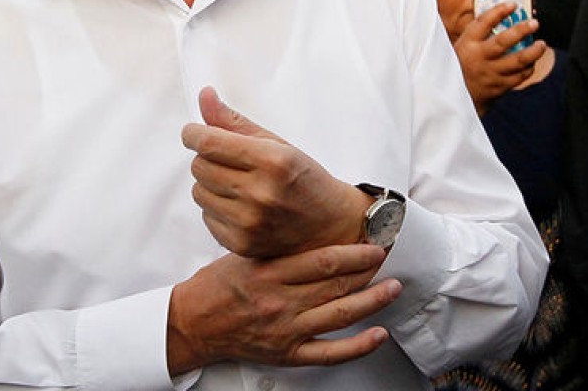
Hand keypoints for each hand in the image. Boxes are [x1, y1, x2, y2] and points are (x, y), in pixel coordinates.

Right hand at [167, 244, 398, 373]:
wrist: (194, 324)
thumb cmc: (217, 287)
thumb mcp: (244, 256)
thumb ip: (279, 250)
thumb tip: (317, 234)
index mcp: (269, 273)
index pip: (322, 261)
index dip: (354, 252)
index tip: (372, 244)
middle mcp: (280, 302)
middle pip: (336, 285)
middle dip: (368, 271)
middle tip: (389, 258)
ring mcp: (286, 330)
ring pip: (340, 315)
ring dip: (372, 301)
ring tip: (392, 289)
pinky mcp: (288, 354)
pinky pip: (330, 353)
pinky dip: (358, 346)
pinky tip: (378, 335)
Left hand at [182, 87, 369, 258]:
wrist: (330, 227)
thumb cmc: (302, 178)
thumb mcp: (276, 144)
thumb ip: (235, 122)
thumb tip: (204, 94)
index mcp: (272, 160)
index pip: (208, 143)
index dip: (193, 134)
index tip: (193, 133)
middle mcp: (260, 193)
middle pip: (199, 167)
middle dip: (207, 159)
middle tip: (230, 162)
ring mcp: (250, 222)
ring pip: (198, 192)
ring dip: (211, 185)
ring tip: (239, 186)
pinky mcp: (242, 244)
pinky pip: (206, 217)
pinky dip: (217, 209)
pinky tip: (242, 208)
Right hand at [453, 2, 546, 113]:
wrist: (455, 96)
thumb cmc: (461, 63)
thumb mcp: (462, 44)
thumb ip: (478, 31)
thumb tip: (502, 12)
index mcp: (467, 42)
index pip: (483, 22)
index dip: (499, 11)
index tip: (513, 4)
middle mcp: (478, 57)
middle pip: (503, 41)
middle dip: (521, 30)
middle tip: (534, 23)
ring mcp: (489, 73)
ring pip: (517, 61)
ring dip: (533, 51)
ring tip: (541, 44)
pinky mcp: (499, 87)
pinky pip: (519, 76)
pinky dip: (528, 68)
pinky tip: (532, 62)